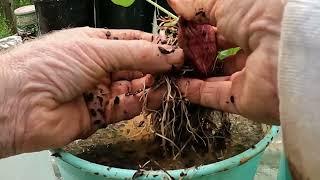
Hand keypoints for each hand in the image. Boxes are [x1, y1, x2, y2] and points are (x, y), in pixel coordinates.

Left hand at [0, 27, 182, 156]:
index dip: (156, 47)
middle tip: (180, 70)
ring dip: (153, 87)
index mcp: (96, 44)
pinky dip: (141, 103)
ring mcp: (100, 91)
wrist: (19, 104)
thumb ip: (137, 53)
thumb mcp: (97, 49)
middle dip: (158, 68)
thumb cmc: (51, 65)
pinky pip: (126, 108)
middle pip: (137, 67)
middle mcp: (100, 67)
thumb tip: (171, 54)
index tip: (178, 52)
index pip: (134, 42)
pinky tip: (154, 98)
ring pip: (135, 88)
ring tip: (172, 85)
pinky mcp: (99, 115)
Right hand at [168, 0, 284, 123]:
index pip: (222, 25)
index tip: (180, 27)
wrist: (286, 50)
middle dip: (195, 48)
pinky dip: (193, 91)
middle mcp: (254, 48)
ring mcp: (249, 75)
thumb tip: (176, 2)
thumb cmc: (260, 13)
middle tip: (175, 47)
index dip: (199, 25)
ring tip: (170, 66)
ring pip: (215, 74)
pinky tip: (175, 83)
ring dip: (192, 70)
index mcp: (255, 20)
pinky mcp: (243, 99)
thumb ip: (196, 3)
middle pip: (219, 50)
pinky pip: (213, 95)